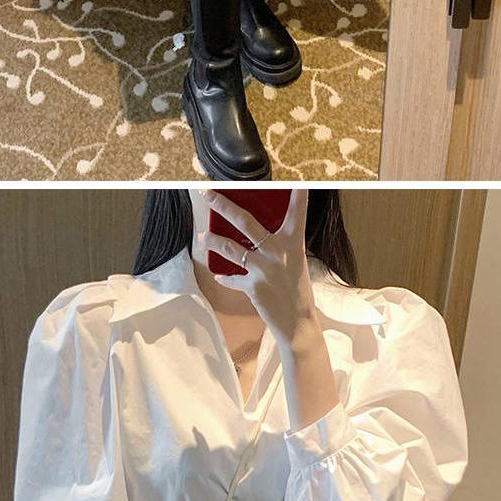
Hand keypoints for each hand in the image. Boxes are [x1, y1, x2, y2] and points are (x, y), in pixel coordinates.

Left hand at [205, 188, 314, 341]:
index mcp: (293, 244)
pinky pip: (232, 277)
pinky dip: (226, 277)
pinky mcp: (252, 286)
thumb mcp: (295, 262)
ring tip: (202, 236)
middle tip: (208, 193)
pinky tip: (219, 274)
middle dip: (224, 205)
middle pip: (246, 223)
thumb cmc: (298, 291)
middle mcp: (277, 253)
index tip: (297, 178)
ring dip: (212, 241)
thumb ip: (279, 246)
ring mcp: (263, 269)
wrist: (297, 323)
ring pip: (230, 247)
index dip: (298, 195)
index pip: (297, 213)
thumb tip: (258, 234)